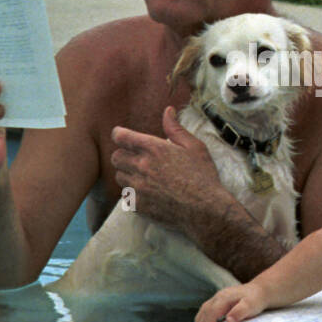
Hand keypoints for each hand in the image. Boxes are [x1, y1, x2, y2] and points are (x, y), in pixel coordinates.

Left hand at [111, 107, 227, 227]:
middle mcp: (142, 166)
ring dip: (127, 174)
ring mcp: (138, 187)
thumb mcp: (195, 147)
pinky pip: (125, 196)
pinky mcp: (139, 205)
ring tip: (143, 177)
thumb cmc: (203, 177)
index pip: (121, 136)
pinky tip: (146, 193)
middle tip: (136, 158)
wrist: (205, 211)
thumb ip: (176, 128)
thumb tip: (168, 110)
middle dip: (123, 155)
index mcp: (154, 148)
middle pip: (116, 157)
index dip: (120, 134)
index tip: (123, 137)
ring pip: (119, 177)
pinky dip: (132, 193)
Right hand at [195, 284, 267, 321]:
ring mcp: (218, 297)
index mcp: (224, 298)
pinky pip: (207, 309)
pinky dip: (203, 319)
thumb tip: (228, 320)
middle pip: (205, 311)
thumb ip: (240, 312)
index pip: (211, 312)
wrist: (260, 290)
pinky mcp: (220, 300)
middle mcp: (219, 296)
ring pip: (204, 310)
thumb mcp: (251, 306)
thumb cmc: (256, 300)